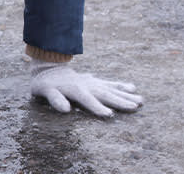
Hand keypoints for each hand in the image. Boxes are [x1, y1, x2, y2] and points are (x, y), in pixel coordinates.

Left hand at [29, 58, 143, 116]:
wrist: (48, 68)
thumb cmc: (45, 84)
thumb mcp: (43, 91)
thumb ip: (54, 99)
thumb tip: (65, 110)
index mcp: (74, 90)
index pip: (87, 100)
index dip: (97, 107)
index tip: (109, 115)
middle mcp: (86, 85)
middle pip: (104, 94)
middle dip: (119, 101)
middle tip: (135, 107)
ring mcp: (92, 82)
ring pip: (111, 89)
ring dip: (125, 95)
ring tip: (140, 100)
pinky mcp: (95, 80)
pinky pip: (109, 83)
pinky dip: (121, 85)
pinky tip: (133, 88)